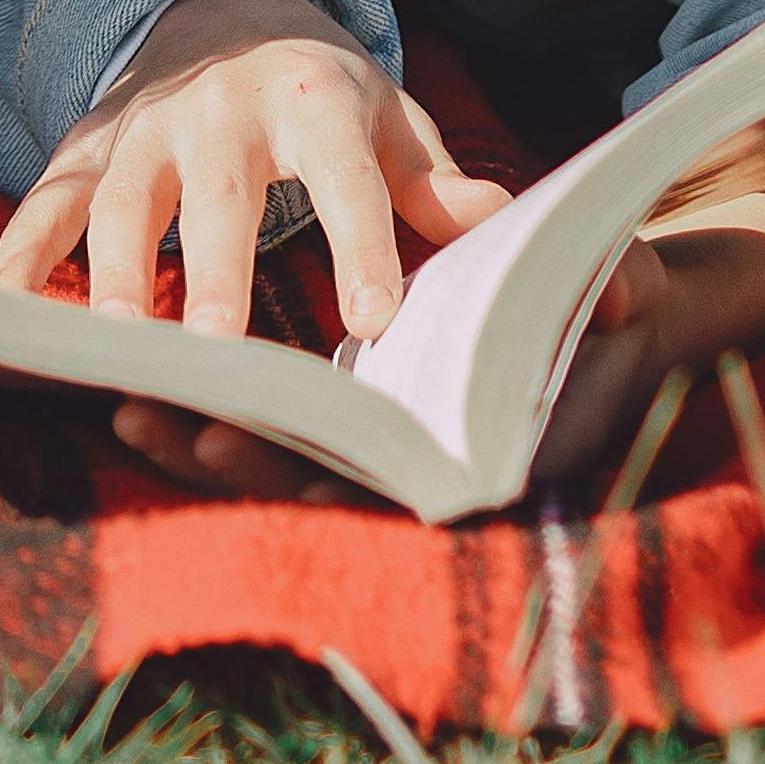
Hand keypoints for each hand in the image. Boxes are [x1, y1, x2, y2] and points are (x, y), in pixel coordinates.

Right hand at [0, 0, 507, 351]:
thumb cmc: (320, 89)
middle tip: (219, 354)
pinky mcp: (88, 145)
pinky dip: (19, 254)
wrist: (219, 5)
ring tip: (120, 347)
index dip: (362, 245)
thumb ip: (434, 182)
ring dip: (115, 273)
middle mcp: (218, 107)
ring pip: (120, 201)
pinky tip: (6, 314)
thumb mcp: (387, 118)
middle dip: (216, 273)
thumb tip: (502, 219)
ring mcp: (143, 126)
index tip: (374, 319)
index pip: (344, 178)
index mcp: (312, 100)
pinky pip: (45, 200)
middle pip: (217, 196)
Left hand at [99, 170, 764, 501]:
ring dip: (207, 446)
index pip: (399, 479)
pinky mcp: (364, 435)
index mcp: (500, 448)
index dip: (321, 467)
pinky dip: (218, 423)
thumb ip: (615, 286)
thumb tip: (630, 288)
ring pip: (289, 471)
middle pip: (325, 485)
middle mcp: (442, 474)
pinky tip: (141, 396)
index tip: (236, 440)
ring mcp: (396, 462)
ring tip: (127, 409)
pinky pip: (281, 442)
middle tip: (159, 425)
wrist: (637, 321)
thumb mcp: (625, 279)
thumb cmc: (622, 297)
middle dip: (242, 458)